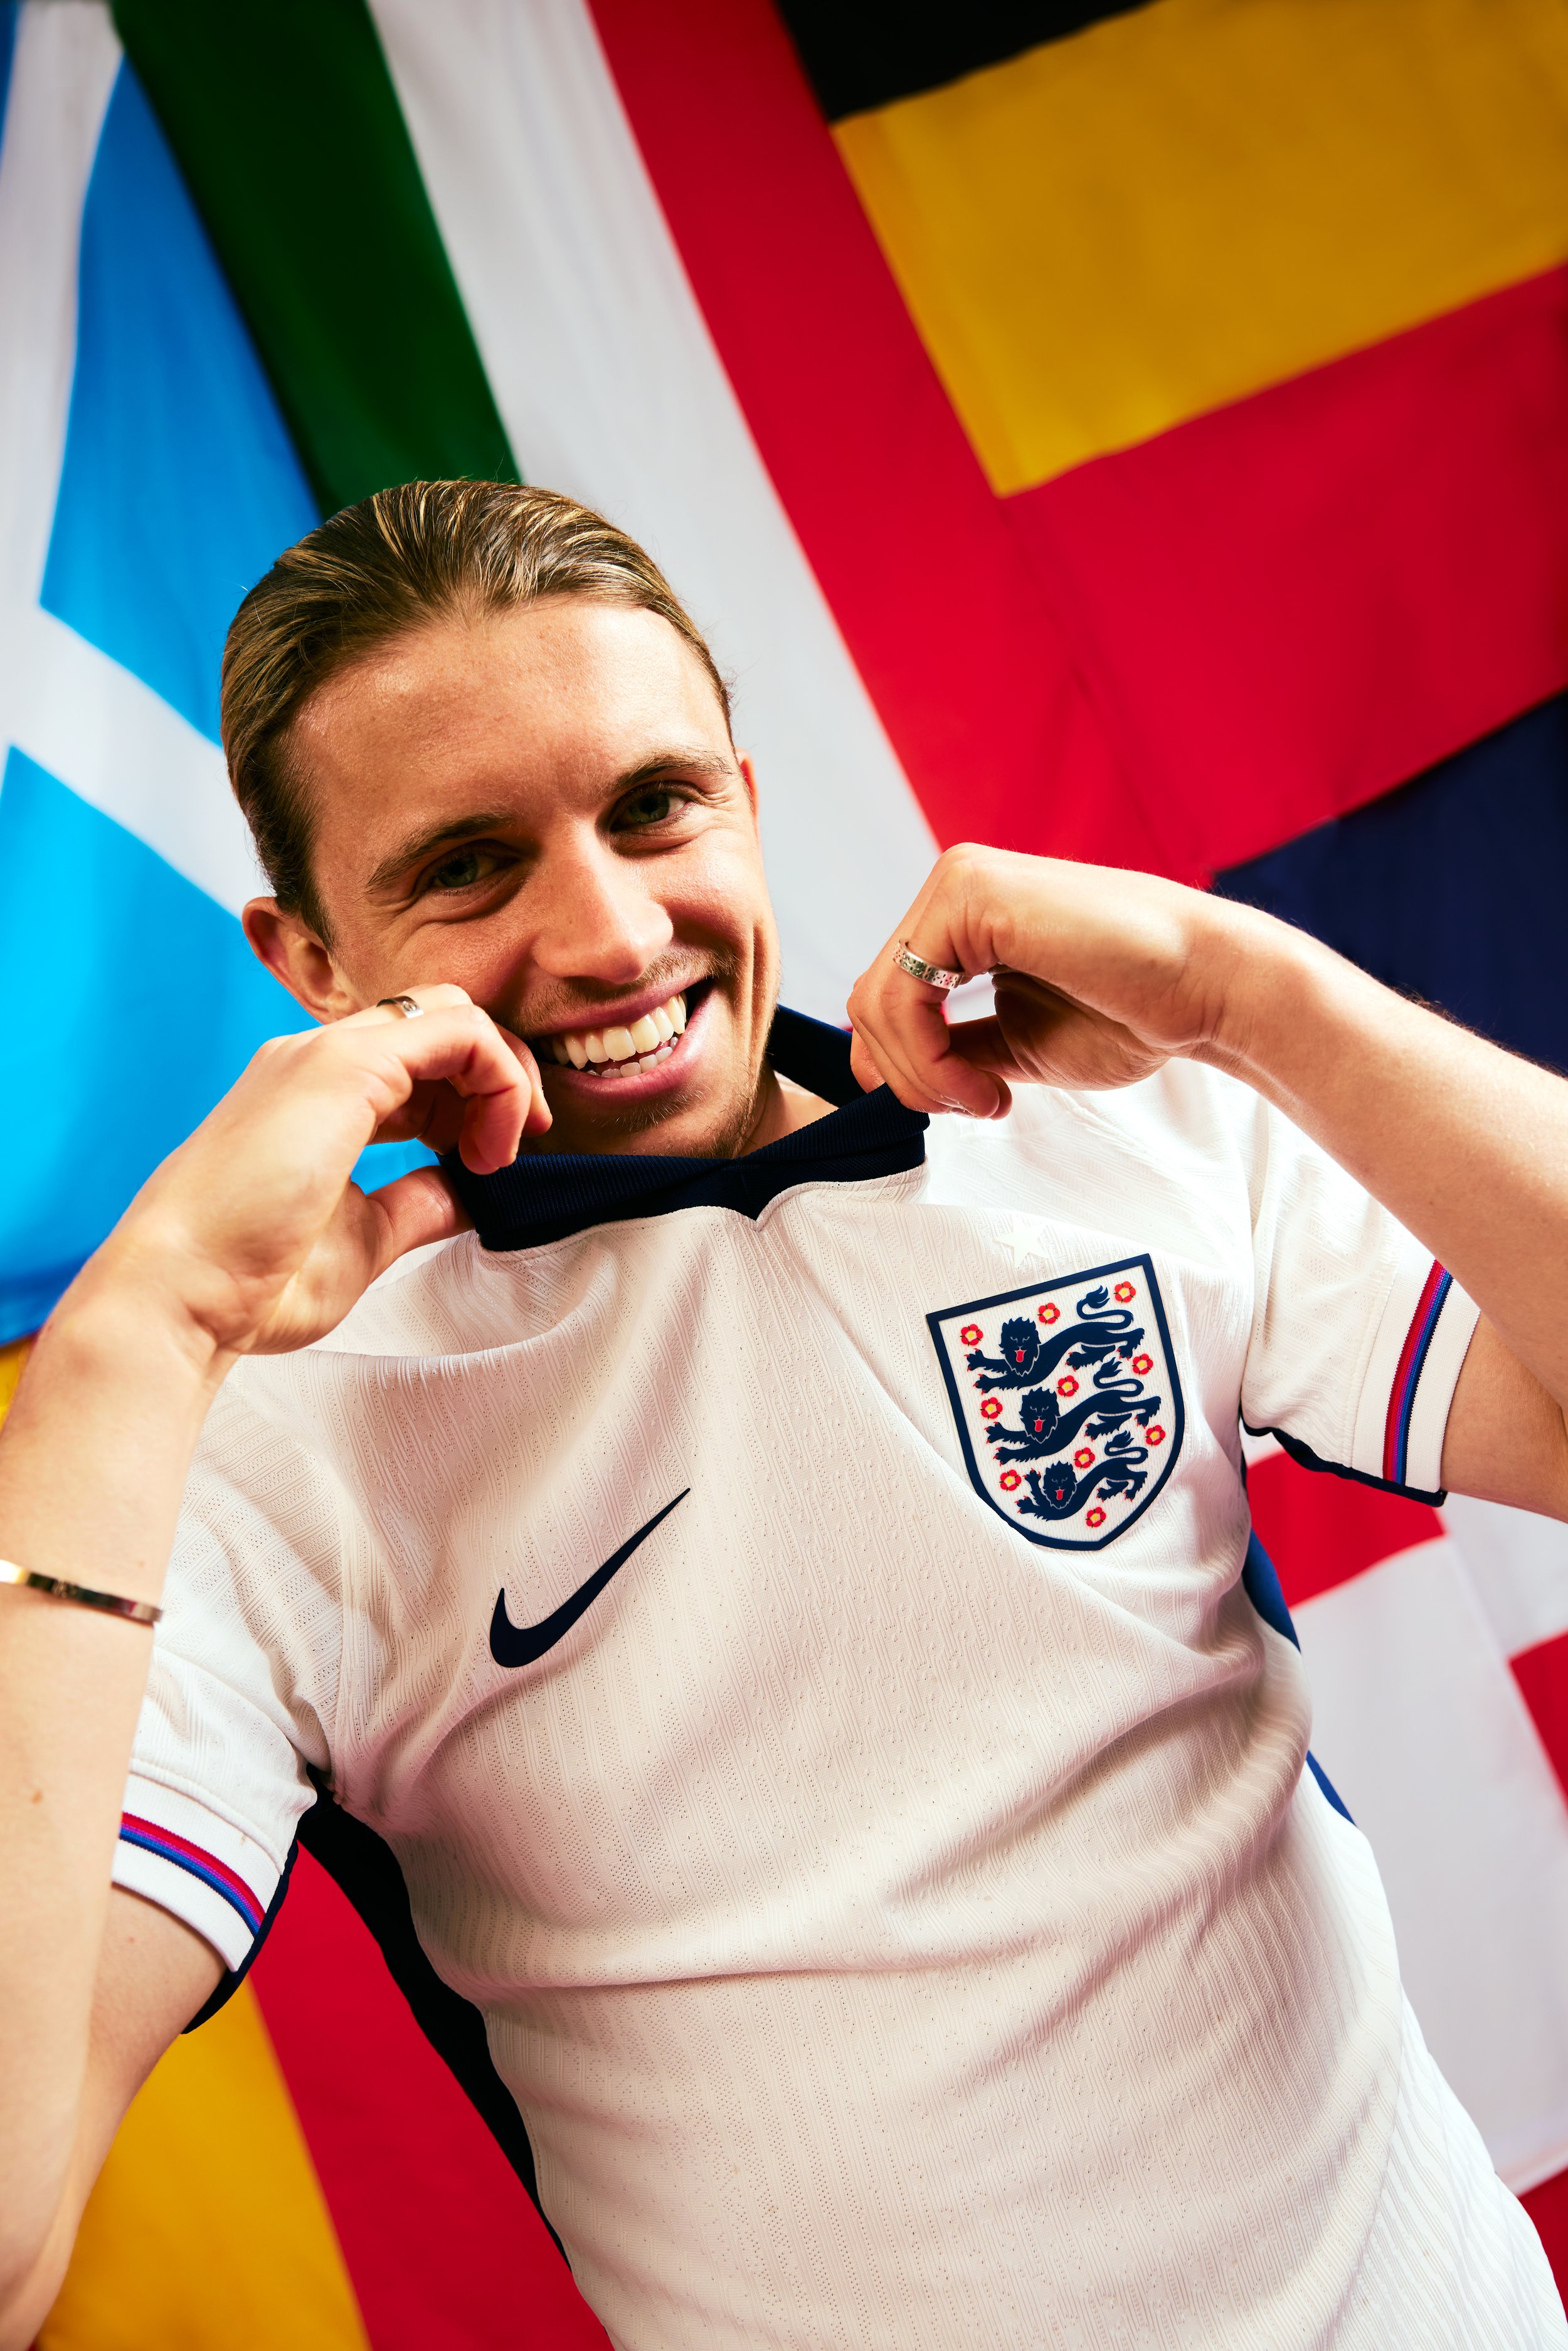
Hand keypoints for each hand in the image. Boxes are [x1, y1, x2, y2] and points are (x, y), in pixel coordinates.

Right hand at [77, 985, 548, 1363]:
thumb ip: (418, 1203)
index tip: (491, 1162)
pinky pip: (459, 1031)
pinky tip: (490, 1146)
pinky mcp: (345, 1068)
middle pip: (440, 1021)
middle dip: (498, 1074)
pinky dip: (499, 1078)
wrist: (182, 1294)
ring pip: (453, 1012)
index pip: (416, 1056)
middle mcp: (316, 1059)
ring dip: (503, 1076)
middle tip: (514, 1148)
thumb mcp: (363, 1236)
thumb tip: (467, 1191)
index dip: (472, 1097)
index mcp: (313, 1093)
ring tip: (501, 1152)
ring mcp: (326, 1055)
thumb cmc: (251, 1281)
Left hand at [846, 847, 1248, 1115]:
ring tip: (984, 1100)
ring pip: (876, 1002)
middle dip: (911, 1077)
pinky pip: (901, 996)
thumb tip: (885, 1074)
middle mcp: (953, 888)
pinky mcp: (970, 893)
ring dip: (921, 1076)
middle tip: (976, 1106)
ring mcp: (958, 883)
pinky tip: (983, 1086)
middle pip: (871, 1001)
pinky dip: (927, 1060)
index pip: (886, 998)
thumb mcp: (1013, 1042)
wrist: (1206, 990)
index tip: (970, 1103)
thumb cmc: (1133, 1015)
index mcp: (963, 916)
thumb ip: (951, 1049)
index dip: (907, 1069)